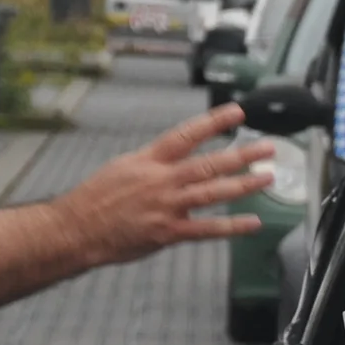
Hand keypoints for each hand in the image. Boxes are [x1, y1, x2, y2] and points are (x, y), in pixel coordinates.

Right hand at [51, 103, 275, 265]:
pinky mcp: (168, 232)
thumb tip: (176, 154)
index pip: (186, 134)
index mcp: (149, 160)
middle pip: (208, 163)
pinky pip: (207, 229)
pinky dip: (232, 227)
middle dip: (241, 154)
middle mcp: (161, 179)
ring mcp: (166, 206)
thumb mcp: (123, 167)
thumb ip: (154, 161)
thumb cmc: (96, 198)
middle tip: (269, 148)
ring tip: (268, 178)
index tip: (238, 111)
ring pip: (212, 192)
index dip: (214, 122)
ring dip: (244, 185)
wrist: (75, 229)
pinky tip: (253, 223)